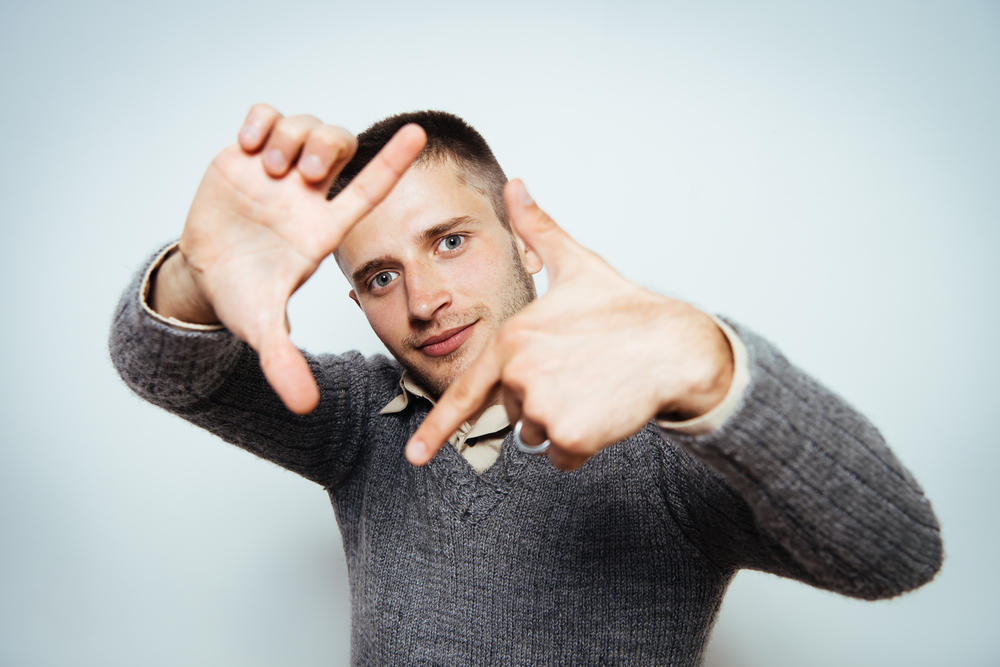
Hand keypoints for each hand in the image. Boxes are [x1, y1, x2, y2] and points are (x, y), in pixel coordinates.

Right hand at [151, 104, 426, 413]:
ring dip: (290, 138)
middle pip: (339, 143)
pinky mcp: (247, 155)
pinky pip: (266, 113)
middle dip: (325, 149)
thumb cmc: (244, 296)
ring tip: (269, 168)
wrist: (205, 276)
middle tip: (300, 177)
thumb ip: (285, 362)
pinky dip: (261, 120)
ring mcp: (279, 172)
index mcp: (325, 227)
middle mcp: (309, 195)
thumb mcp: (262, 329)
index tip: (421, 134)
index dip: (394, 160)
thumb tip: (305, 408)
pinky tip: (250, 144)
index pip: (370, 187)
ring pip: (305, 125)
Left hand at [405, 180, 733, 469]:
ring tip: (591, 387)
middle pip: (510, 410)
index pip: (465, 393)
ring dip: (558, 422)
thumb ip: (536, 230)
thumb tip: (515, 186)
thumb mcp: (576, 264)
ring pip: (535, 436)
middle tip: (577, 371)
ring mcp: (546, 408)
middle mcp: (521, 375)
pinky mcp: (573, 436)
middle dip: (537, 399)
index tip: (414, 456)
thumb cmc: (625, 308)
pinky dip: (580, 446)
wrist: (675, 346)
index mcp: (512, 339)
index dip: (436, 429)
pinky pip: (562, 459)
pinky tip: (602, 411)